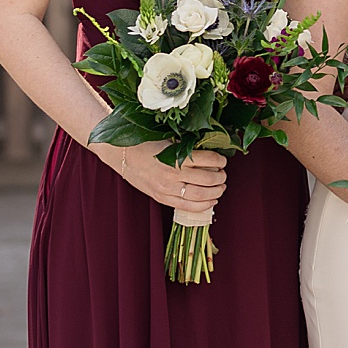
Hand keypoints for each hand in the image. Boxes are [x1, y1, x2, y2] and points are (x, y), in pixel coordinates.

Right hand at [108, 143, 227, 213]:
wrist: (123, 155)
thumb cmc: (147, 144)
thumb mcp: (169, 140)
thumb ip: (188, 146)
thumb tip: (212, 151)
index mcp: (176, 156)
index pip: (209, 160)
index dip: (221, 161)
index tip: (223, 160)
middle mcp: (172, 174)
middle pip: (208, 180)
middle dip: (221, 178)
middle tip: (224, 174)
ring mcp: (167, 189)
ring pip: (200, 196)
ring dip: (216, 192)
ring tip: (221, 188)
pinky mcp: (161, 198)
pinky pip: (187, 207)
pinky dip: (203, 206)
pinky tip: (211, 201)